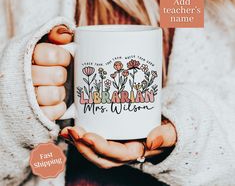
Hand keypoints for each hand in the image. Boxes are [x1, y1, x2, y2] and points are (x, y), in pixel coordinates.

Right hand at [32, 25, 72, 119]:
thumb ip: (54, 35)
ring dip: (59, 92)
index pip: (50, 54)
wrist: (20, 87)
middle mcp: (23, 76)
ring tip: (54, 89)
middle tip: (58, 76)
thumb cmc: (38, 65)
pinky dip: (57, 107)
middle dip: (61, 75)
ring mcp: (27, 98)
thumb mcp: (42, 44)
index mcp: (25, 55)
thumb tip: (66, 33)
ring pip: (55, 94)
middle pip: (57, 76)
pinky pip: (53, 112)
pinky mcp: (33, 115)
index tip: (64, 60)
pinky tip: (53, 102)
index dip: (63, 57)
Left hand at [60, 120, 176, 168]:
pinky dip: (80, 138)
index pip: (116, 154)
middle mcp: (122, 153)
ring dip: (78, 143)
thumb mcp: (171, 133)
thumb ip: (166, 136)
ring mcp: (114, 146)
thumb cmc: (166, 131)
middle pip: (100, 157)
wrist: (163, 129)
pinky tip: (70, 130)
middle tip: (71, 131)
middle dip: (83, 147)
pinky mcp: (110, 137)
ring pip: (93, 152)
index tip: (87, 136)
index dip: (100, 148)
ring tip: (67, 131)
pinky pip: (93, 142)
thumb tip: (152, 141)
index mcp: (135, 152)